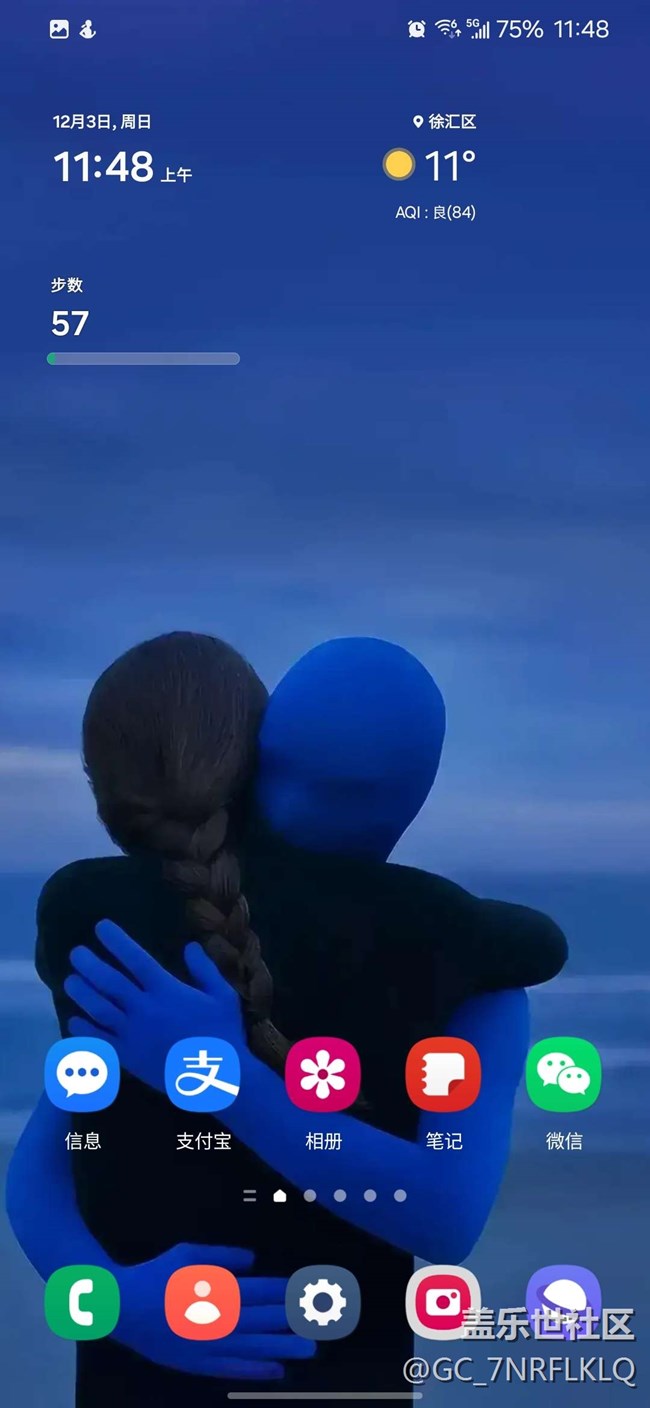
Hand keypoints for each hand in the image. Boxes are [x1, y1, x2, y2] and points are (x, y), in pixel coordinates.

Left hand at [65, 920, 244, 1090]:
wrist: (216, 1076)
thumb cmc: (223, 1033)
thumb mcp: (222, 995)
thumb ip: (204, 969)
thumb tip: (190, 945)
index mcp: (167, 990)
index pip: (136, 959)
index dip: (117, 941)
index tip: (101, 927)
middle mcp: (145, 1009)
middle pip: (110, 983)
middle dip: (90, 965)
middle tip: (75, 954)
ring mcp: (134, 1034)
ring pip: (99, 1010)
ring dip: (82, 994)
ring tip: (69, 981)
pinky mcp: (129, 1057)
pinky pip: (100, 1041)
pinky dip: (85, 1031)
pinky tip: (74, 1022)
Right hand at [115, 1242, 315, 1377]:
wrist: (119, 1308)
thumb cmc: (156, 1275)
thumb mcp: (188, 1254)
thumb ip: (223, 1258)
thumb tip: (254, 1261)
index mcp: (213, 1290)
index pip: (258, 1292)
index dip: (284, 1291)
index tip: (307, 1291)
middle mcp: (213, 1320)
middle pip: (262, 1321)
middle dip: (293, 1320)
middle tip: (322, 1321)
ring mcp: (206, 1346)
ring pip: (252, 1348)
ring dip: (283, 1348)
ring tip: (310, 1348)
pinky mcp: (196, 1364)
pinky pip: (231, 1370)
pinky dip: (255, 1371)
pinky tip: (276, 1371)